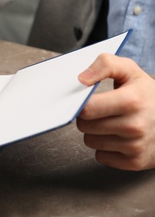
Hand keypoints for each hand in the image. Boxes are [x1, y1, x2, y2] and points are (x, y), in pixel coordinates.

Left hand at [77, 54, 154, 170]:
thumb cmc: (146, 94)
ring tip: (112, 123)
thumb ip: (105, 65)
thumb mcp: (130, 70)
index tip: (86, 101)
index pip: (87, 109)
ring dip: (95, 133)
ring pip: (90, 142)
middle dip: (87, 118)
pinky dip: (105, 149)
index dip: (81, 104)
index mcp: (132, 101)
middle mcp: (135, 126)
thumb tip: (81, 79)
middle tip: (101, 111)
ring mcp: (136, 146)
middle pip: (84, 126)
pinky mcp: (135, 162)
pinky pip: (100, 157)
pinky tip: (118, 138)